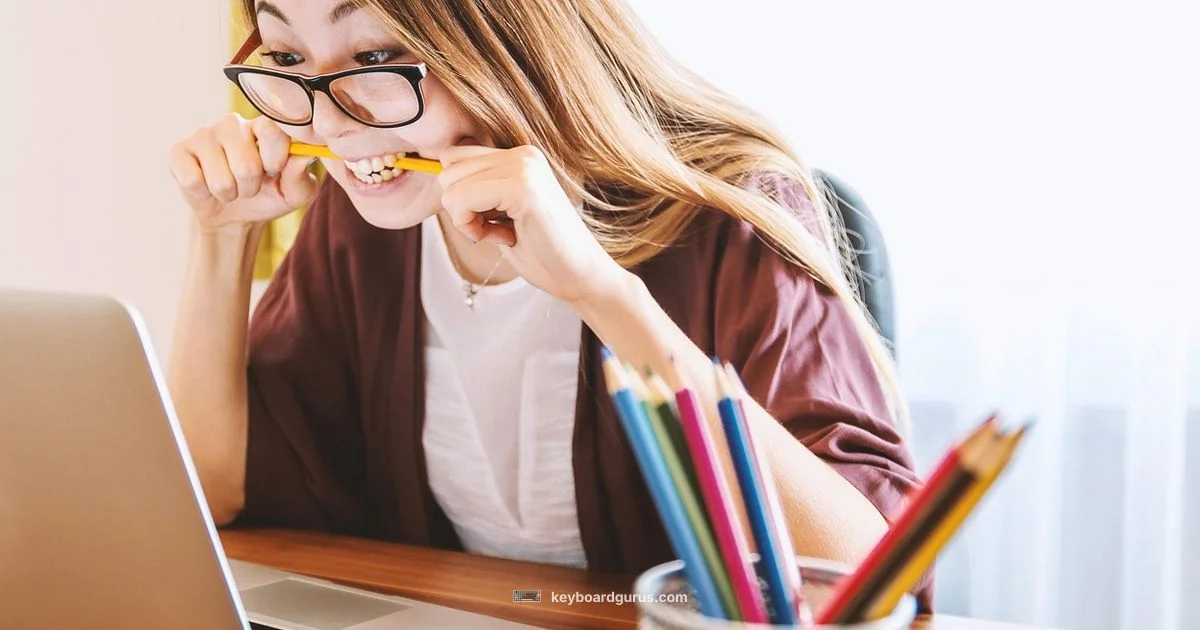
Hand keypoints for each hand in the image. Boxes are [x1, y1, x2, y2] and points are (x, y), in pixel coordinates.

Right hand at [168, 113, 318, 234]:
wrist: (233, 215)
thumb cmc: (268, 196)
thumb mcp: (294, 193)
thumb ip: (301, 175)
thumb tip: (304, 155)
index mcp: (263, 126)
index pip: (272, 131)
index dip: (275, 160)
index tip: (274, 171)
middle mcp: (233, 123)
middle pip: (246, 165)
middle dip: (251, 188)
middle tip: (249, 185)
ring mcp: (203, 134)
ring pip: (221, 180)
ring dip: (229, 194)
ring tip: (230, 187)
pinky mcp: (179, 151)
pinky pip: (193, 182)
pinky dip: (204, 195)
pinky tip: (206, 186)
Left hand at [438, 144, 625, 304]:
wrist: (580, 277)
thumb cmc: (541, 252)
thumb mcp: (501, 212)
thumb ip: (478, 190)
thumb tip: (437, 173)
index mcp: (520, 156)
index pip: (454, 157)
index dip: (459, 195)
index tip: (488, 220)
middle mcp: (523, 154)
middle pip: (448, 168)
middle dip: (460, 207)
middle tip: (494, 229)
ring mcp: (524, 167)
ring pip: (451, 185)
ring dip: (466, 219)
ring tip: (501, 232)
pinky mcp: (523, 188)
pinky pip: (463, 199)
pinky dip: (471, 227)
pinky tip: (502, 237)